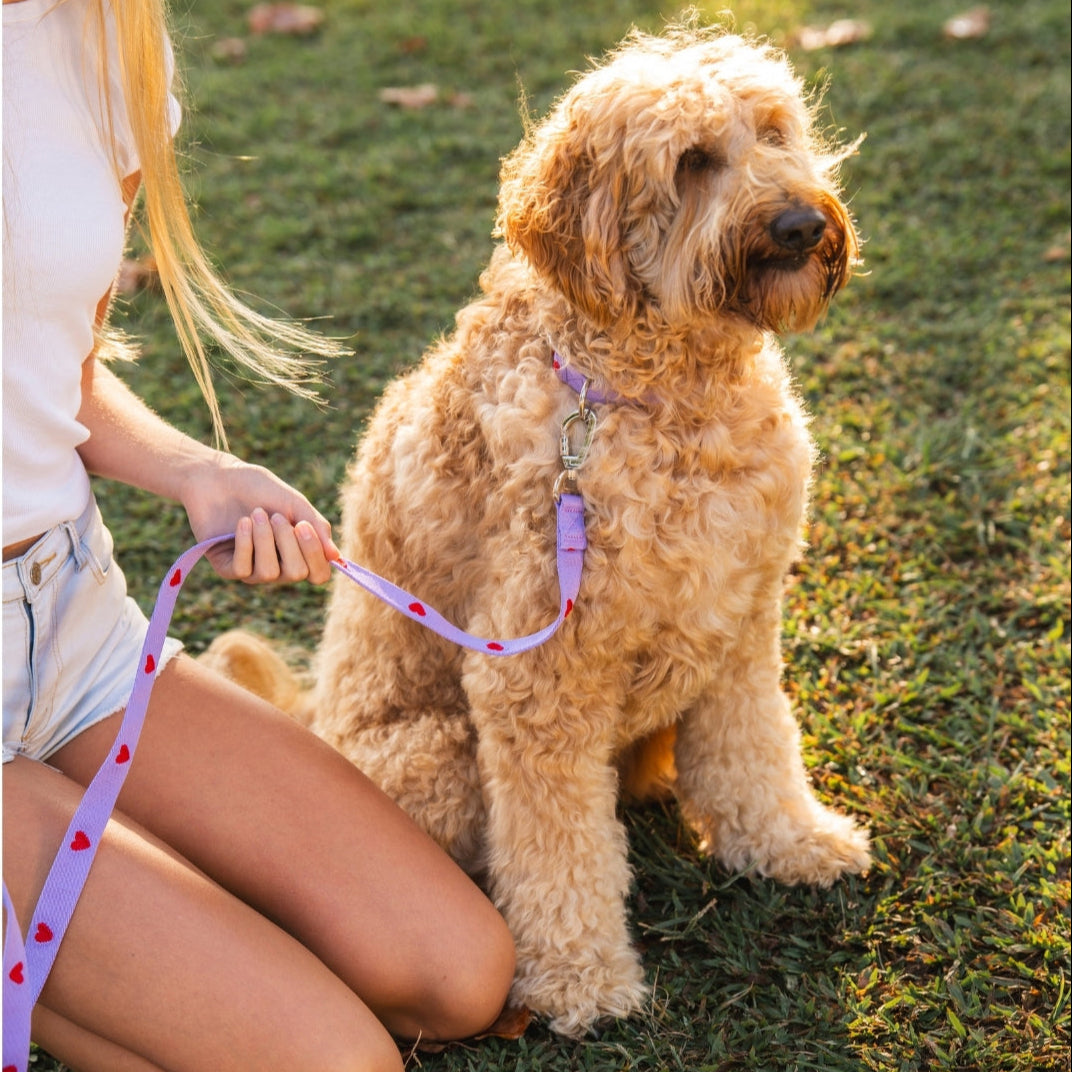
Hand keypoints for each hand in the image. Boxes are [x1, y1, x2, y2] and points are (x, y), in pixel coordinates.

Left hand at [181, 454, 340, 584]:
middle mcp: (279, 566)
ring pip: (269, 572)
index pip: (318, 574)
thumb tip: (335, 556)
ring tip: (256, 514)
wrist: (219, 478)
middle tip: (276, 516)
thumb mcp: (294, 504)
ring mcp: (254, 570)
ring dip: (264, 539)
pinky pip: (243, 569)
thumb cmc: (259, 489)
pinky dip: (245, 542)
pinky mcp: (228, 569)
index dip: (315, 555)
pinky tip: (242, 522)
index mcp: (299, 552)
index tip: (304, 526)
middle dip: (288, 542)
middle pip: (297, 574)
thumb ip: (316, 528)